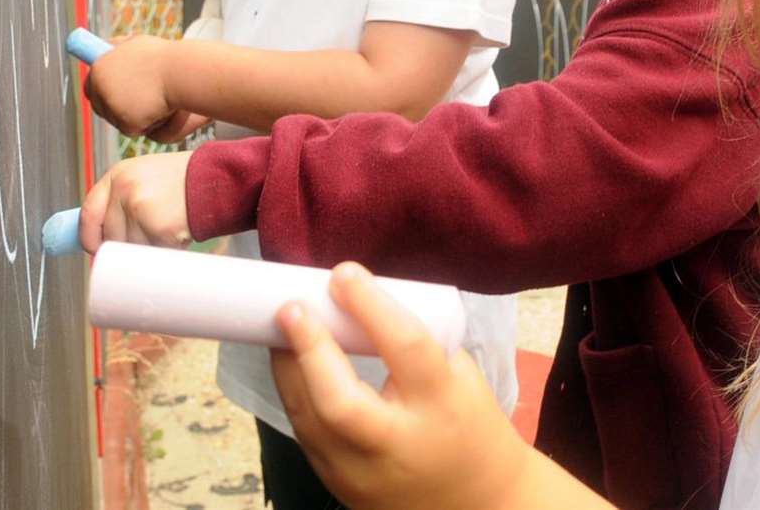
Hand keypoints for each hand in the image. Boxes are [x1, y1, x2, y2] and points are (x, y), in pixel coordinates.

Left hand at [80, 150, 195, 251]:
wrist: (216, 177)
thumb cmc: (183, 180)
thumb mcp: (145, 177)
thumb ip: (121, 200)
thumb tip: (102, 238)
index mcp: (117, 175)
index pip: (88, 214)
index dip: (90, 237)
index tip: (96, 249)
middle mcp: (124, 189)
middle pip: (110, 238)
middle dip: (127, 247)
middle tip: (147, 239)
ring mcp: (140, 208)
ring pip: (131, 250)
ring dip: (148, 249)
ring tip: (166, 229)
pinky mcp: (159, 228)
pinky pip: (152, 254)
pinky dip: (165, 251)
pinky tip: (177, 233)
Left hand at [83, 34, 201, 141]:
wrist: (181, 72)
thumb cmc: (164, 58)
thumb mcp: (136, 44)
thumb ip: (118, 48)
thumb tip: (108, 46)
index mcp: (99, 67)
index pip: (90, 87)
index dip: (101, 94)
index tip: (112, 98)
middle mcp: (100, 86)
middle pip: (100, 108)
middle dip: (115, 110)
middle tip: (135, 108)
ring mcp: (111, 105)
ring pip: (118, 120)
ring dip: (134, 116)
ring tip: (155, 102)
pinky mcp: (125, 121)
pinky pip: (132, 129)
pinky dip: (145, 124)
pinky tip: (159, 111)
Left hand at [270, 264, 538, 509]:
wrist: (478, 501)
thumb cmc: (470, 424)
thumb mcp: (461, 376)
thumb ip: (413, 342)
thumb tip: (356, 298)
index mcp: (442, 405)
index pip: (405, 348)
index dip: (370, 306)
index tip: (342, 272)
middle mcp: (399, 445)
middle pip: (340, 401)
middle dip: (309, 348)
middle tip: (291, 307)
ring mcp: (363, 474)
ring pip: (309, 421)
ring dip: (288, 368)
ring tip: (280, 327)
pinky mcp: (339, 486)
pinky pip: (306, 435)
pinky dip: (295, 394)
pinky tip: (291, 364)